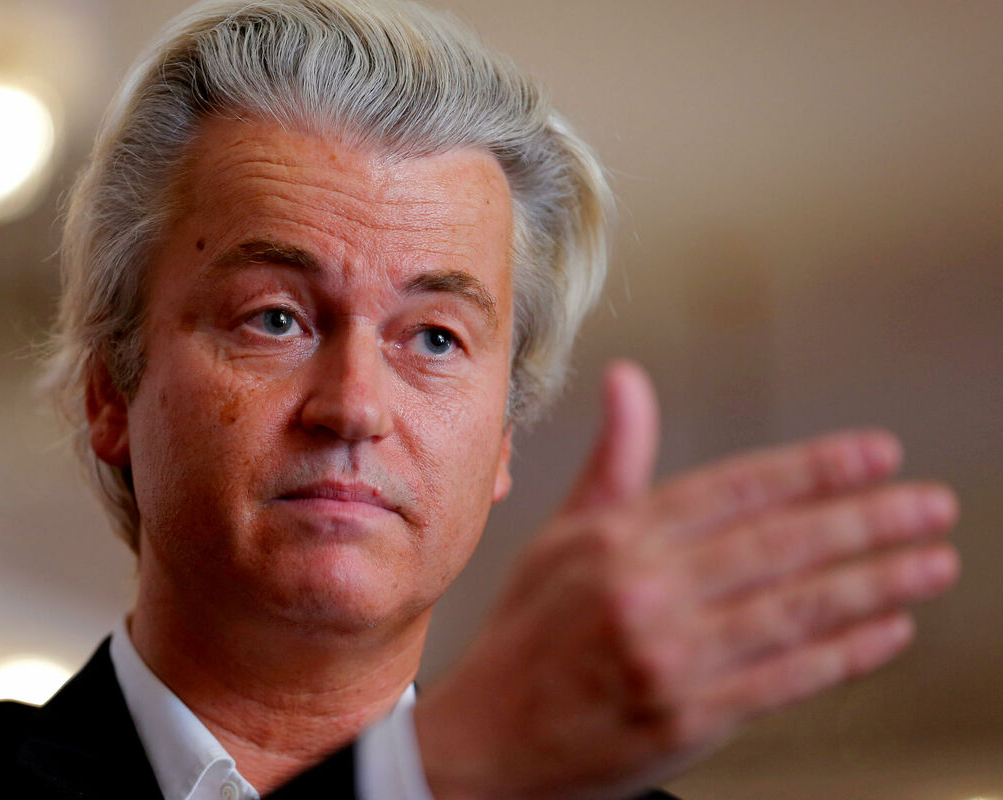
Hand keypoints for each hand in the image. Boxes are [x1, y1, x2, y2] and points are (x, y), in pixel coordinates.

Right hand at [414, 360, 959, 799]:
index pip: (734, 488)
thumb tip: (627, 382)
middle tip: (930, 503)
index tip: (876, 455)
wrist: (486, 740)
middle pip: (778, 543)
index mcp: (614, 538)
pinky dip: (844, 652)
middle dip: (867, 519)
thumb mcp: (559, 538)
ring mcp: (667, 655)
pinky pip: (784, 677)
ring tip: (931, 560)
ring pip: (793, 608)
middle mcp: (643, 589)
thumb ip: (612, 463)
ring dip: (876, 581)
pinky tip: (888, 629)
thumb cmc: (527, 636)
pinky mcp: (686, 717)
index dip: (813, 468)